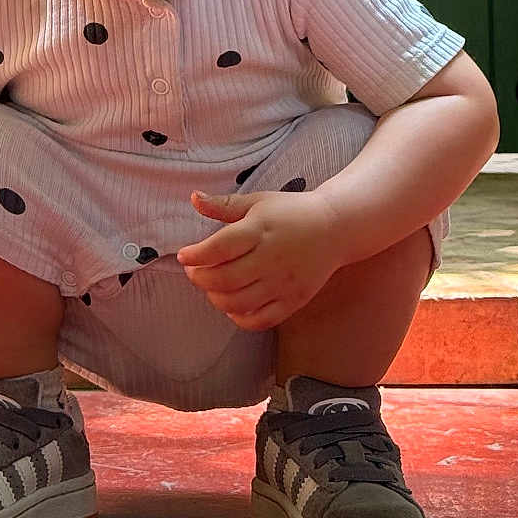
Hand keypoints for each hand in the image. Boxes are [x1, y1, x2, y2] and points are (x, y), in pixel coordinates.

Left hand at [175, 188, 340, 330]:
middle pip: (224, 279)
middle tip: (194, 272)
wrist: (334, 228)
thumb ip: (223, 205)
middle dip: (200, 279)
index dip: (195, 255)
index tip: (183, 256)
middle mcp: (271, 258)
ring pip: (238, 303)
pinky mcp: (294, 300)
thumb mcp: (257, 201)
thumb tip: (193, 198)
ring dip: (215, 298)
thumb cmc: (291, 212)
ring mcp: (283, 282)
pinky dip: (241, 318)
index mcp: (259, 230)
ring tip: (211, 287)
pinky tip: (232, 307)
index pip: (219, 248)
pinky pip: (261, 320)